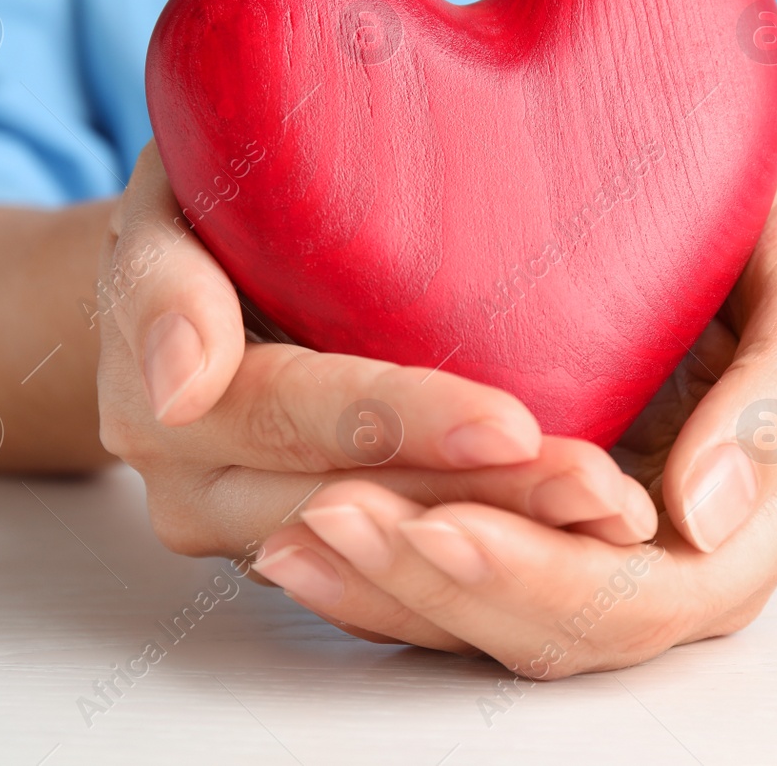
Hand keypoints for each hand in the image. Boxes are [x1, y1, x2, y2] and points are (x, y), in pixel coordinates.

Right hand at [95, 142, 657, 609]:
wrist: (181, 281)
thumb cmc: (203, 202)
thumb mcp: (168, 197)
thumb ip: (162, 280)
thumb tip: (179, 379)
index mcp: (160, 396)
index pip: (297, 415)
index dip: (402, 422)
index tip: (512, 426)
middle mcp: (197, 487)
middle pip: (355, 504)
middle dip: (485, 499)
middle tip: (601, 485)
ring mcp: (252, 531)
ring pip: (389, 557)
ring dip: (507, 539)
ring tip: (616, 513)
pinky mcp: (310, 553)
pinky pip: (402, 579)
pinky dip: (493, 560)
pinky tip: (586, 538)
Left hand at [253, 149, 776, 671]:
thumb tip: (705, 513)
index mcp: (765, 523)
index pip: (643, 595)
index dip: (539, 573)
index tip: (442, 523)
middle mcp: (686, 566)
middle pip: (555, 631)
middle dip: (436, 585)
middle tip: (325, 518)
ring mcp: (618, 556)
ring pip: (501, 623)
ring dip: (393, 590)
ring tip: (294, 533)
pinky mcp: (556, 529)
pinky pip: (473, 582)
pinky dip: (388, 573)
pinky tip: (302, 532)